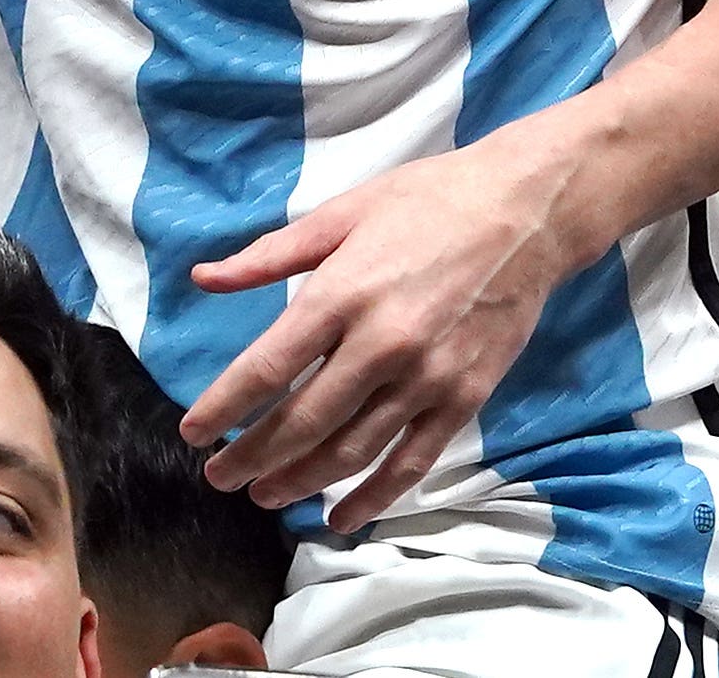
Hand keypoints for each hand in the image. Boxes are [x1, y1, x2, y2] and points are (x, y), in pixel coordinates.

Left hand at [184, 134, 582, 526]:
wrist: (526, 212)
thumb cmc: (427, 202)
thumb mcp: (341, 213)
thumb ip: (270, 255)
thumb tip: (204, 279)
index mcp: (342, 293)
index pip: (267, 367)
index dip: (224, 408)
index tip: (193, 433)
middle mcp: (381, 344)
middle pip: (303, 420)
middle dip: (252, 456)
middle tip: (219, 477)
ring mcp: (426, 378)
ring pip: (352, 450)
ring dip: (302, 480)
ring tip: (266, 495)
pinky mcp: (464, 398)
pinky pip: (412, 461)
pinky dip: (375, 497)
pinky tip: (343, 516)